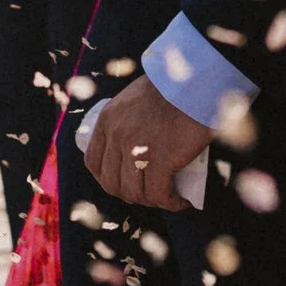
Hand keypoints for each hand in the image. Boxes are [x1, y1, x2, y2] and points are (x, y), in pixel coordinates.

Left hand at [82, 75, 213, 212]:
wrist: (193, 82)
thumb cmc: (172, 89)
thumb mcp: (134, 101)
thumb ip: (127, 118)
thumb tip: (137, 141)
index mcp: (106, 121)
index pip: (93, 162)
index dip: (106, 180)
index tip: (123, 185)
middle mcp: (116, 136)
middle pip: (112, 182)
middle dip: (130, 195)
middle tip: (150, 195)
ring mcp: (136, 150)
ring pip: (135, 192)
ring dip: (151, 202)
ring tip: (168, 198)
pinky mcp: (161, 160)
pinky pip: (160, 194)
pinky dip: (170, 203)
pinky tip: (180, 202)